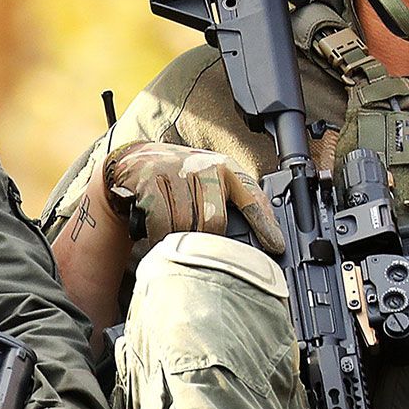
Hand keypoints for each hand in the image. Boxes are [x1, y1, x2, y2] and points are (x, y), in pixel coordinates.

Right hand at [102, 140, 283, 254]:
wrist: (133, 160)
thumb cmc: (177, 178)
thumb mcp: (208, 182)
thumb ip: (230, 201)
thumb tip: (258, 238)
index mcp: (225, 169)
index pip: (251, 198)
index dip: (265, 224)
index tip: (275, 246)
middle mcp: (205, 167)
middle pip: (215, 220)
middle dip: (205, 240)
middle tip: (197, 248)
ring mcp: (177, 172)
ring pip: (188, 223)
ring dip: (180, 239)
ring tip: (175, 242)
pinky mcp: (152, 180)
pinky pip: (163, 221)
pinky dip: (160, 235)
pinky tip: (157, 236)